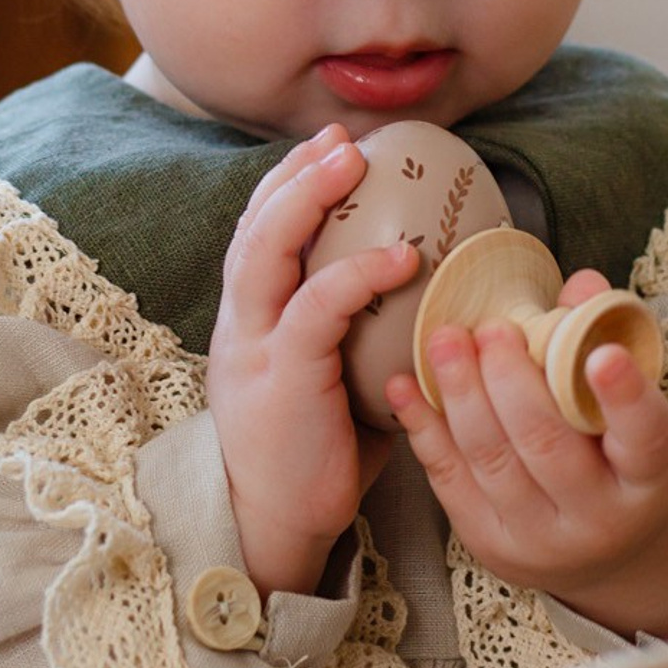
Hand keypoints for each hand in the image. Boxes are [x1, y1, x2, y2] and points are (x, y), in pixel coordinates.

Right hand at [208, 124, 419, 600]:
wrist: (274, 526)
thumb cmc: (315, 455)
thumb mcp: (333, 377)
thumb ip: (356, 333)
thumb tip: (427, 290)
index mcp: (250, 320)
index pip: (257, 233)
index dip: (288, 183)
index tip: (331, 148)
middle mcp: (241, 324)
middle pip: (253, 227)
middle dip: (294, 174)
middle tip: (343, 140)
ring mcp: (253, 348)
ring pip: (265, 252)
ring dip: (307, 198)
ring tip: (354, 164)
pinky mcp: (279, 379)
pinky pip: (314, 311)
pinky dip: (357, 274)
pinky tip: (402, 257)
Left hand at [388, 272, 667, 637]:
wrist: (600, 543)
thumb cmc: (616, 452)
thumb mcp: (633, 405)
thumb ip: (603, 342)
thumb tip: (580, 285)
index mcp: (650, 476)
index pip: (645, 436)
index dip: (625, 398)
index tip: (604, 356)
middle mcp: (599, 517)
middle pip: (547, 445)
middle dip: (511, 382)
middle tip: (492, 329)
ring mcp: (539, 538)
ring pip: (490, 461)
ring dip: (461, 394)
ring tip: (445, 341)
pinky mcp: (488, 541)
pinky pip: (448, 478)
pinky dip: (424, 427)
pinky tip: (405, 385)